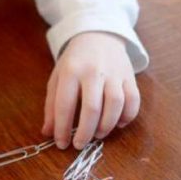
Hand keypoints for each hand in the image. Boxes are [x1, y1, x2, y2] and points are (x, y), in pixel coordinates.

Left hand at [42, 32, 139, 149]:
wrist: (98, 35)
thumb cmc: (74, 61)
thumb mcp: (57, 78)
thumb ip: (51, 105)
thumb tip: (47, 132)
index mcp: (70, 71)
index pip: (65, 104)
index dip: (62, 128)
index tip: (61, 144)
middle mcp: (93, 71)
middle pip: (92, 108)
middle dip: (85, 132)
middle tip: (79, 145)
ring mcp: (114, 73)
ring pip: (115, 105)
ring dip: (106, 126)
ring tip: (97, 135)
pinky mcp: (130, 76)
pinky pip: (133, 100)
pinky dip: (127, 116)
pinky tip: (118, 123)